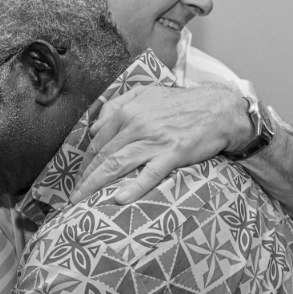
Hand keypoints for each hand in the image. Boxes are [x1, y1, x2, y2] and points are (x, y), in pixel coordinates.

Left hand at [71, 84, 249, 203]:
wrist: (217, 109)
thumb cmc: (181, 103)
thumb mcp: (146, 93)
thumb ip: (117, 105)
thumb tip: (94, 127)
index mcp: (128, 111)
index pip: (98, 140)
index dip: (86, 160)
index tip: (80, 175)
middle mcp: (136, 125)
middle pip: (103, 154)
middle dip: (85, 176)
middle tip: (74, 194)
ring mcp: (154, 140)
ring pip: (117, 164)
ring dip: (96, 184)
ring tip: (83, 200)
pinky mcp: (172, 154)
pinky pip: (149, 173)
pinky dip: (134, 187)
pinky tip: (120, 199)